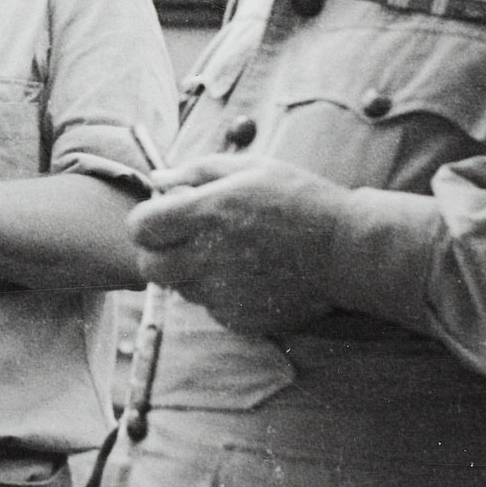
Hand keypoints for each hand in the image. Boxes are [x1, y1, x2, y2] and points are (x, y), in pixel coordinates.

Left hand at [126, 155, 351, 335]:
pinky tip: (250, 276)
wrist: (345, 250)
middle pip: (149, 268)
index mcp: (206, 213)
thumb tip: (159, 180)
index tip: (162, 218)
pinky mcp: (239, 318)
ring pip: (181, 289)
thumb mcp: (253, 168)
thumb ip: (198, 172)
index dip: (145, 222)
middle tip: (182, 243)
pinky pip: (212, 308)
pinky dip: (221, 295)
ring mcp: (223, 292)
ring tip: (229, 256)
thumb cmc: (300, 200)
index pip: (140, 228)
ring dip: (192, 275)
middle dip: (158, 255)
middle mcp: (207, 257)